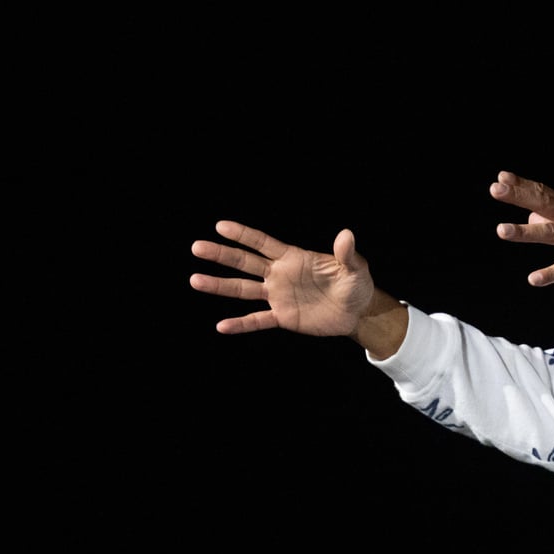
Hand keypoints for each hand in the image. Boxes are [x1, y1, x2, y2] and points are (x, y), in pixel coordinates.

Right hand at [191, 221, 377, 336]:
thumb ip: (347, 253)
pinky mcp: (283, 317)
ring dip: (220, 286)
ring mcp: (278, 296)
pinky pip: (257, 320)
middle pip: (245, 263)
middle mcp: (279, 275)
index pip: (263, 242)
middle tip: (196, 247)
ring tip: (195, 280)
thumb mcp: (355, 268)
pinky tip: (221, 326)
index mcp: (293, 258)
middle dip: (221, 255)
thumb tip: (346, 234)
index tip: (220, 226)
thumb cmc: (356, 285)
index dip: (243, 235)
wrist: (357, 312)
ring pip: (244, 290)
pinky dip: (240, 324)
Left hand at [491, 172, 553, 305]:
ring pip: (552, 233)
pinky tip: (534, 278)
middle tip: (495, 189)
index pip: (544, 193)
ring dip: (527, 231)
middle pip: (544, 204)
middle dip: (519, 196)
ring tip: (501, 230)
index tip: (501, 178)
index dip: (522, 185)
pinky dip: (551, 272)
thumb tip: (531, 218)